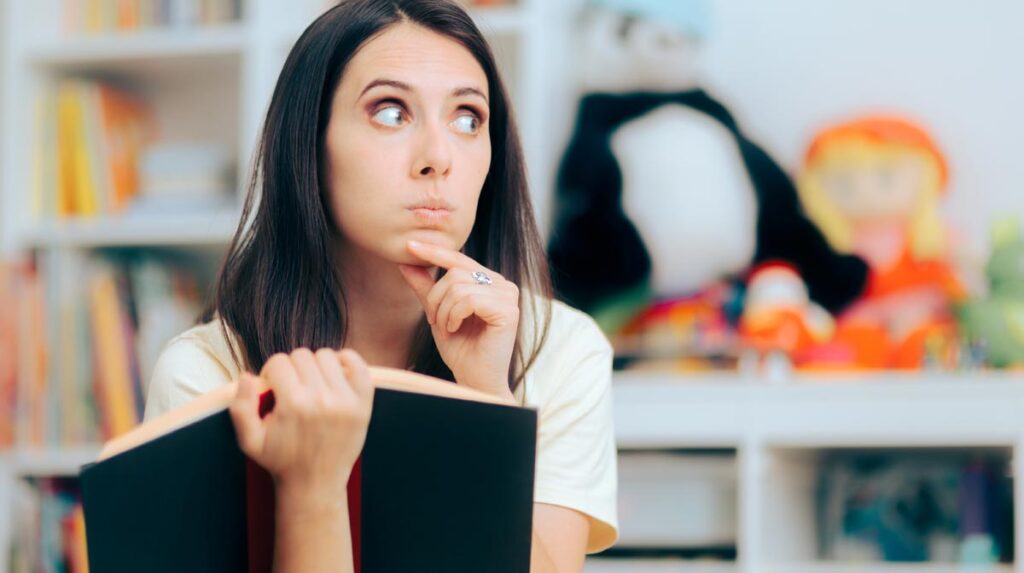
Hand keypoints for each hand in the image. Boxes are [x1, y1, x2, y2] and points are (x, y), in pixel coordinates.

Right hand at [229, 348, 374, 499]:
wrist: (315, 483)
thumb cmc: (281, 460)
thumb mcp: (249, 440)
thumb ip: (240, 407)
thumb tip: (246, 375)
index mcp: (293, 404)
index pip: (279, 361)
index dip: (272, 373)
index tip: (274, 388)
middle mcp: (321, 398)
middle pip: (302, 355)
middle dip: (293, 369)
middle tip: (292, 388)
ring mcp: (346, 400)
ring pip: (327, 356)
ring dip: (316, 366)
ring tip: (312, 384)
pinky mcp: (363, 403)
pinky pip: (357, 364)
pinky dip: (347, 361)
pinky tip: (335, 375)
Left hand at [397, 240, 519, 399]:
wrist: (474, 379)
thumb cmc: (460, 349)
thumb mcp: (437, 313)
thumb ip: (426, 288)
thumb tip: (406, 262)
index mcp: (488, 281)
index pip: (458, 259)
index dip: (434, 252)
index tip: (409, 246)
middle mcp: (502, 284)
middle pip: (455, 273)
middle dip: (436, 299)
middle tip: (435, 322)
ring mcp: (508, 296)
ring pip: (459, 287)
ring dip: (443, 311)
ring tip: (447, 328)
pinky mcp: (509, 310)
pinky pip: (469, 300)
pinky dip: (454, 316)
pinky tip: (456, 330)